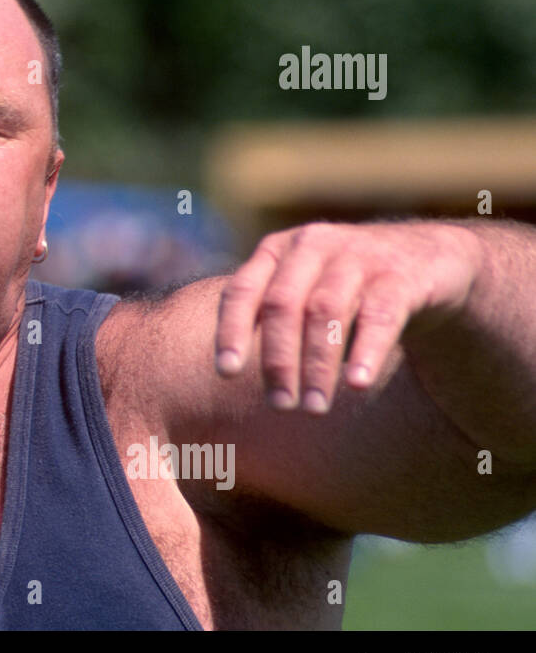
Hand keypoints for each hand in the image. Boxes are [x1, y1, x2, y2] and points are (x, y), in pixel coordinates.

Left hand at [214, 221, 483, 412]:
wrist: (427, 258)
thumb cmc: (346, 288)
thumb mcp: (302, 289)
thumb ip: (267, 317)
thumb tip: (225, 374)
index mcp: (277, 251)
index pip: (241, 290)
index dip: (230, 331)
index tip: (225, 374)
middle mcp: (312, 245)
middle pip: (283, 304)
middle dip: (278, 359)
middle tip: (280, 405)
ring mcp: (358, 255)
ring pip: (326, 311)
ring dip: (317, 364)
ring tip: (315, 406)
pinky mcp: (401, 274)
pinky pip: (380, 315)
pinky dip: (366, 350)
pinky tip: (357, 384)